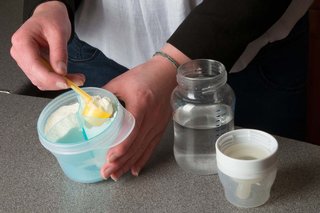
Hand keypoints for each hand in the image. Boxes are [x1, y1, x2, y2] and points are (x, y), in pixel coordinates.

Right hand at [10, 1, 83, 89]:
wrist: (50, 16)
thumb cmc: (51, 19)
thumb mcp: (59, 32)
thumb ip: (59, 52)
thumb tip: (61, 71)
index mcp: (22, 42)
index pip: (34, 66)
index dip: (50, 78)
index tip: (66, 82)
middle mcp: (20, 53)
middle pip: (37, 77)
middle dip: (58, 82)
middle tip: (78, 80)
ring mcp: (26, 61)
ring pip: (42, 81)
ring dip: (60, 83)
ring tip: (77, 78)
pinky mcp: (34, 66)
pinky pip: (45, 78)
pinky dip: (58, 80)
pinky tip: (70, 77)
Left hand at [100, 44, 189, 180]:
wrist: (167, 73)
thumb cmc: (144, 75)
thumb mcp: (121, 81)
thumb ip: (104, 95)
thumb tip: (89, 108)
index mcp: (141, 103)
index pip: (132, 130)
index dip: (121, 147)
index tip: (109, 158)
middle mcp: (152, 117)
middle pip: (136, 144)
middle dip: (121, 161)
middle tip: (106, 173)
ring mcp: (158, 124)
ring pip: (143, 149)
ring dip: (129, 163)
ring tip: (116, 175)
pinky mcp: (161, 127)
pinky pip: (152, 146)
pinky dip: (142, 159)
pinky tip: (134, 169)